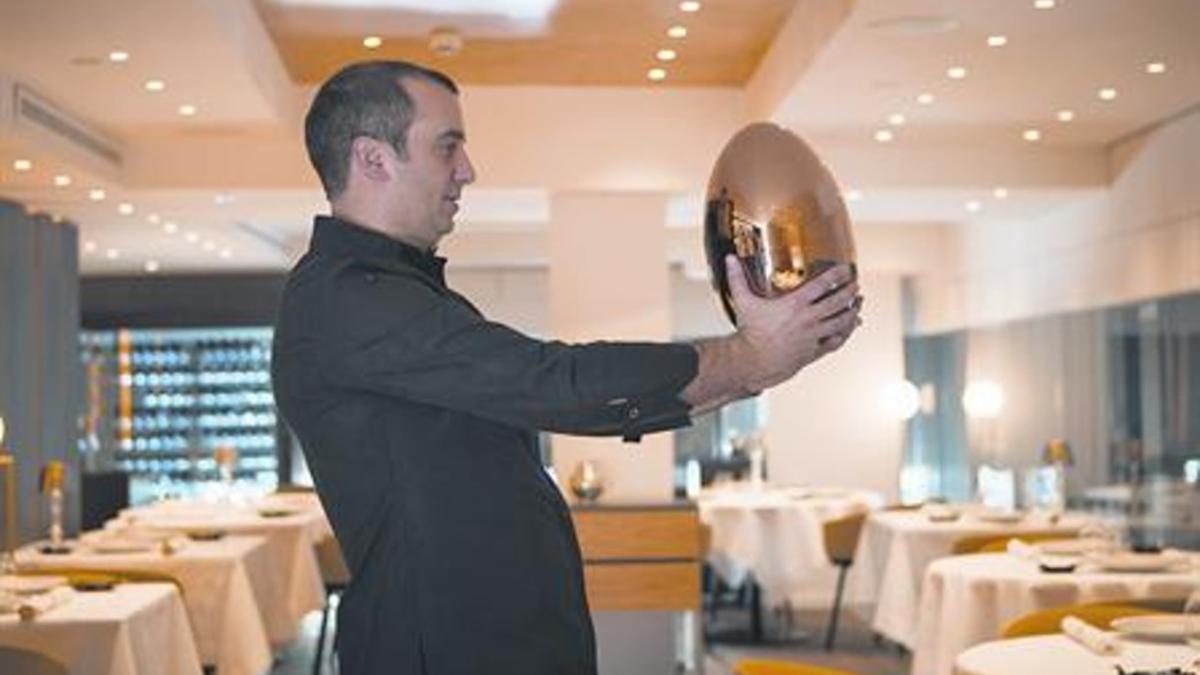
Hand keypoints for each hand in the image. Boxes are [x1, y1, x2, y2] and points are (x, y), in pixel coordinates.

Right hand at [725, 255, 861, 391]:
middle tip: (856, 284)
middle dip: (849, 291)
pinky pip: (835, 341)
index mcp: (794, 305)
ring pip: (840, 321)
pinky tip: (852, 327)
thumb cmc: (749, 332)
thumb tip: (729, 259)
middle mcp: (807, 319)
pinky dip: (846, 333)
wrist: (753, 361)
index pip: (822, 285)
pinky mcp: (813, 350)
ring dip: (853, 310)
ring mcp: (813, 336)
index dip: (836, 274)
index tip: (845, 268)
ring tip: (859, 302)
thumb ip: (737, 278)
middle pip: (837, 302)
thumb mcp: (743, 302)